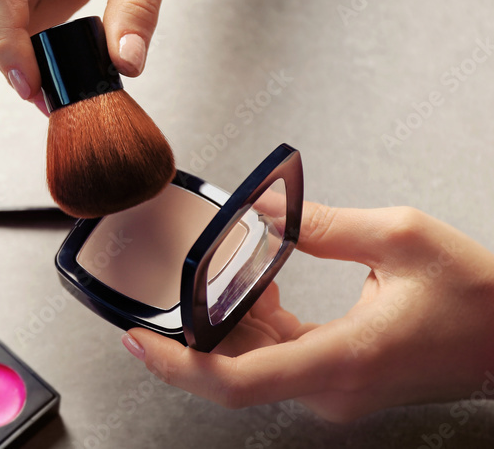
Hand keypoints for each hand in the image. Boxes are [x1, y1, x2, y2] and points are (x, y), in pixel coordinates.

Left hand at [121, 203, 493, 421]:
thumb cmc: (477, 298)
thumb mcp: (402, 238)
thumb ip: (324, 224)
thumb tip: (262, 210)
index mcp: (342, 359)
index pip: (237, 381)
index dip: (178, 366)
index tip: (139, 342)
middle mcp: (332, 387)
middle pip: (234, 368)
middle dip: (196, 327)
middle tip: (175, 283)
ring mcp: (335, 389)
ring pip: (253, 362)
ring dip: (228, 322)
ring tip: (228, 274)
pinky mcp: (339, 380)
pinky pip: (278, 357)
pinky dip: (257, 324)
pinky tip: (260, 289)